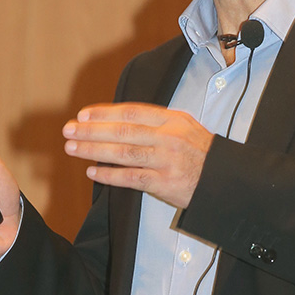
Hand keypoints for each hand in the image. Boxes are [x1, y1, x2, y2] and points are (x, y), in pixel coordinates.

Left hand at [63, 104, 213, 208]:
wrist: (226, 179)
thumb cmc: (203, 154)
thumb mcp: (185, 128)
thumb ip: (157, 123)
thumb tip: (120, 121)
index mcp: (173, 120)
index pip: (132, 111)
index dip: (105, 112)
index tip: (84, 115)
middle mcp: (168, 137)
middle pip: (123, 130)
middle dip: (92, 130)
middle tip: (69, 129)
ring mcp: (167, 160)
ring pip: (123, 153)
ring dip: (94, 150)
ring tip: (72, 148)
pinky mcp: (165, 183)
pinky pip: (131, 178)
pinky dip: (110, 175)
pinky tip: (93, 172)